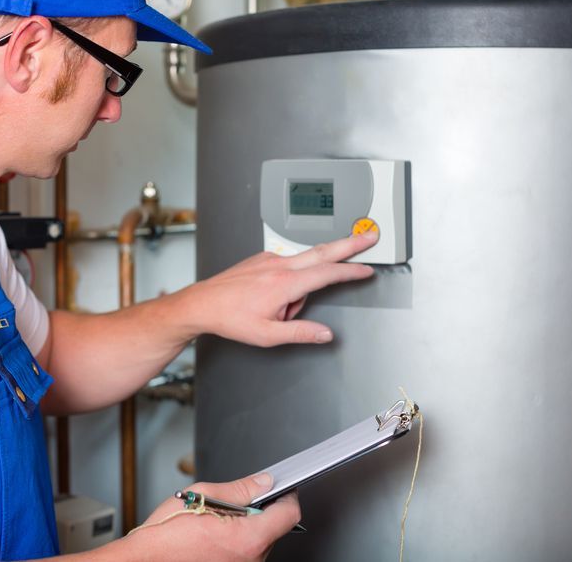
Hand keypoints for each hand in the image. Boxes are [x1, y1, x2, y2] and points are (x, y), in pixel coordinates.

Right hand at [129, 473, 298, 561]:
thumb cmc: (165, 536)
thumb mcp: (203, 496)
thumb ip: (240, 488)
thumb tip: (262, 482)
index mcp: (248, 538)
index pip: (289, 514)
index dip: (286, 496)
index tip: (280, 488)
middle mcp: (251, 560)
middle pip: (273, 529)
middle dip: (258, 512)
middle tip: (232, 504)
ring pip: (258, 543)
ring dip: (245, 529)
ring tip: (215, 523)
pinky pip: (244, 555)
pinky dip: (235, 544)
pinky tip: (212, 538)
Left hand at [184, 232, 377, 345]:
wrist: (202, 304)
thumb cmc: (230, 318)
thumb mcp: (268, 335)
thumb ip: (301, 332)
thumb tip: (325, 334)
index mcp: (284, 283)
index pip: (327, 273)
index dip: (351, 270)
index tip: (367, 269)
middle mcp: (278, 265)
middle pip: (323, 251)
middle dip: (350, 244)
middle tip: (369, 236)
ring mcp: (269, 259)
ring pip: (301, 268)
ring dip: (301, 288)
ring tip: (276, 311)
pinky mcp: (261, 259)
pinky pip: (285, 269)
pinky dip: (287, 284)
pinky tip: (269, 300)